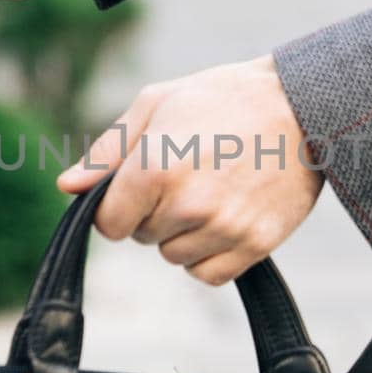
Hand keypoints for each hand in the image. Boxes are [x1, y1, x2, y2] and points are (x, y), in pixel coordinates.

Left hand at [58, 56, 324, 284]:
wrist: (304, 106)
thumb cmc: (223, 97)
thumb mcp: (157, 103)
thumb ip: (108, 149)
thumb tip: (67, 186)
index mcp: (155, 168)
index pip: (108, 224)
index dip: (115, 207)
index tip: (137, 188)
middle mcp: (188, 205)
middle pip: (143, 239)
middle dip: (154, 213)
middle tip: (188, 174)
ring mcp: (224, 228)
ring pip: (175, 258)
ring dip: (183, 234)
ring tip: (211, 190)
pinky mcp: (256, 245)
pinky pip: (209, 275)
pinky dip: (211, 254)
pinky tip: (226, 217)